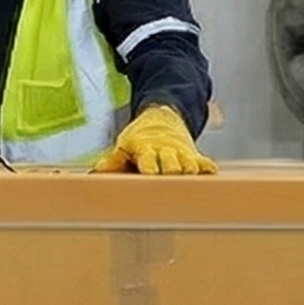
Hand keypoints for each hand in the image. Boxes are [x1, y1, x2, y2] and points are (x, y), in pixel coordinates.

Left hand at [91, 103, 217, 174]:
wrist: (163, 117)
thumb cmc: (140, 139)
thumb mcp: (124, 146)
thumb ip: (113, 161)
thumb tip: (96, 172)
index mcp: (146, 149)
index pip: (149, 161)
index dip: (149, 169)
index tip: (149, 177)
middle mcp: (166, 151)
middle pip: (173, 165)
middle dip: (171, 173)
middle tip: (167, 187)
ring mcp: (181, 154)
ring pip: (189, 165)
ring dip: (188, 173)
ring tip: (186, 182)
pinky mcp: (194, 156)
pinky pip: (205, 163)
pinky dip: (206, 169)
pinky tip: (207, 174)